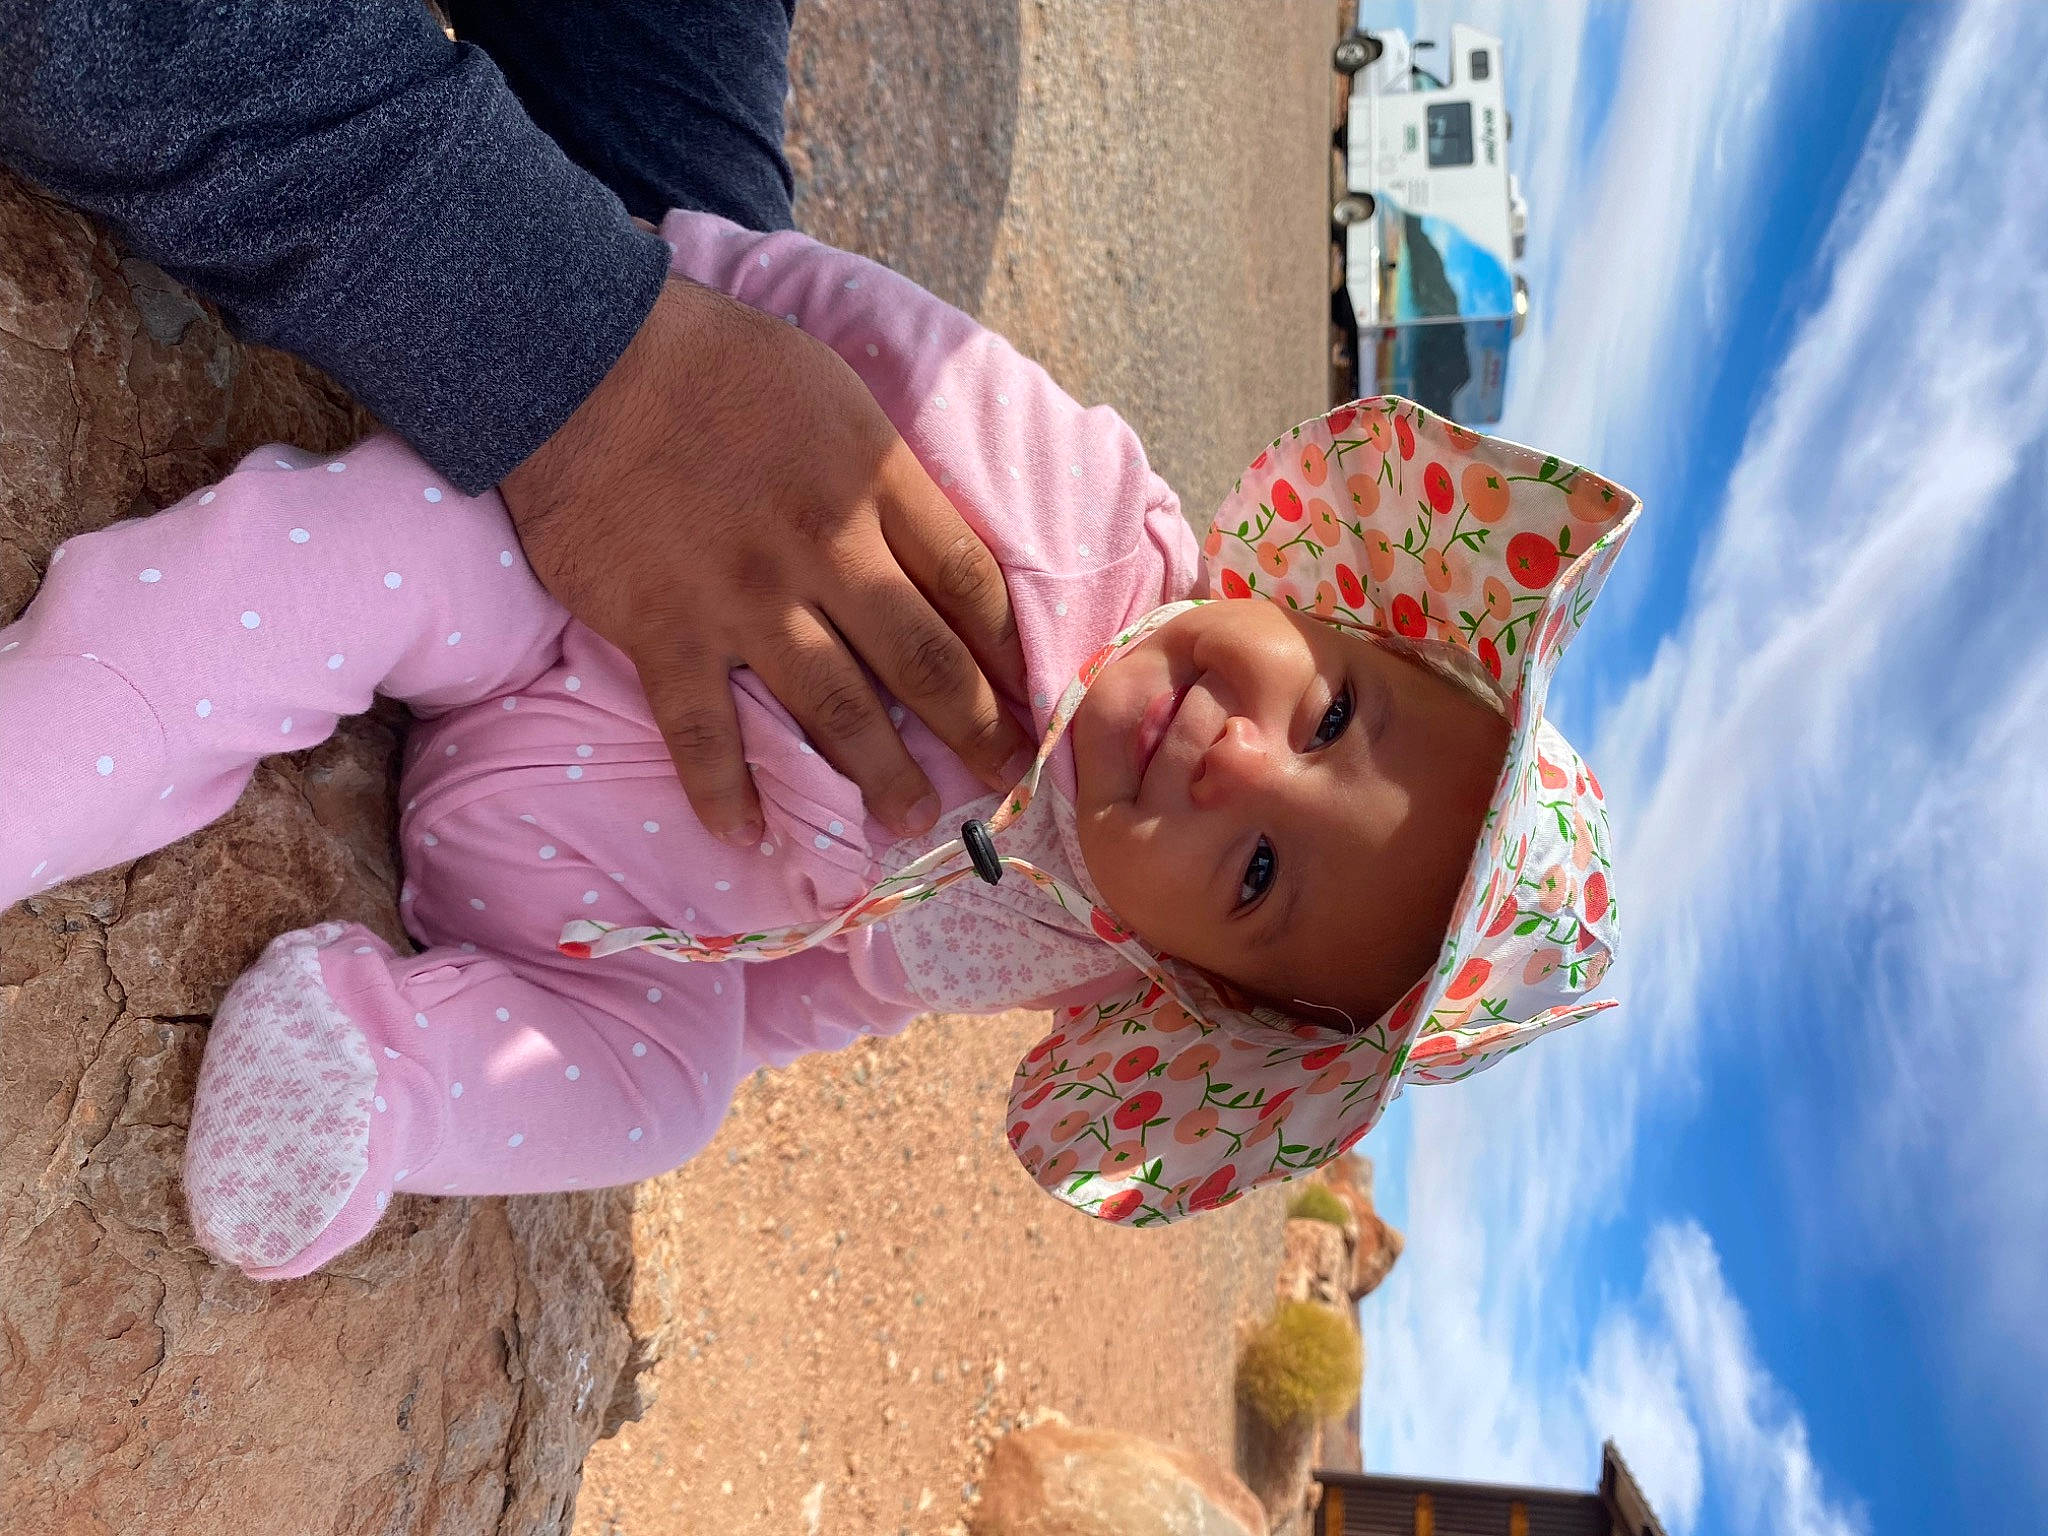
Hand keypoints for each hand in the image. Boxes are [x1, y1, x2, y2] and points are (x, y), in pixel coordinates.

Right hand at [501, 277, 1031, 846]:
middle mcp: (825, 552)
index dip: (1011, 649)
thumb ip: (884, 473)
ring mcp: (745, 600)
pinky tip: (748, 836)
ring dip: (879, 775)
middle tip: (1007, 778)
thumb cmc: (714, 359)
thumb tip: (930, 542)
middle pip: (924, 661)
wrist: (579, 357)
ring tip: (911, 819)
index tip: (1033, 692)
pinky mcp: (664, 631)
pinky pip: (701, 732)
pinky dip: (724, 791)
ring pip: (834, 710)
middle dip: (975, 728)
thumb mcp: (833, 389)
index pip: (969, 585)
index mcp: (874, 483)